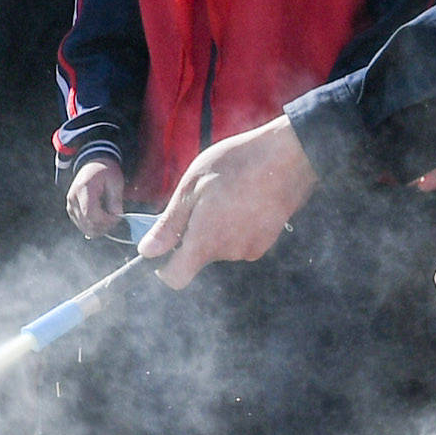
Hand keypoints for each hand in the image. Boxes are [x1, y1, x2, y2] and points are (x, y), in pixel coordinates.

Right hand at [64, 157, 129, 243]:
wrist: (93, 164)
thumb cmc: (105, 171)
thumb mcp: (115, 181)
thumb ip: (115, 200)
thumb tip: (117, 216)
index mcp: (83, 189)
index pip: (92, 214)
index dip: (106, 221)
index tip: (118, 218)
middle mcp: (72, 198)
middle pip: (87, 223)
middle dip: (104, 226)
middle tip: (115, 220)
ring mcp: (70, 204)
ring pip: (83, 227)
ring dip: (98, 228)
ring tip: (109, 220)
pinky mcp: (70, 209)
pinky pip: (81, 224)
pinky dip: (92, 226)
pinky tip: (102, 220)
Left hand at [141, 120, 315, 289]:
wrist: (289, 156)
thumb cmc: (236, 165)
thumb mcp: (191, 188)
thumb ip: (169, 226)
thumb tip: (147, 252)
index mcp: (205, 242)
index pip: (177, 278)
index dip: (165, 268)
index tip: (164, 248)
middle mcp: (229, 253)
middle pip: (199, 258)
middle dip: (193, 236)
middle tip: (201, 201)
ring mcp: (252, 248)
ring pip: (220, 247)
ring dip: (216, 228)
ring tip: (226, 195)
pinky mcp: (268, 241)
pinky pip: (240, 241)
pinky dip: (236, 226)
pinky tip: (242, 199)